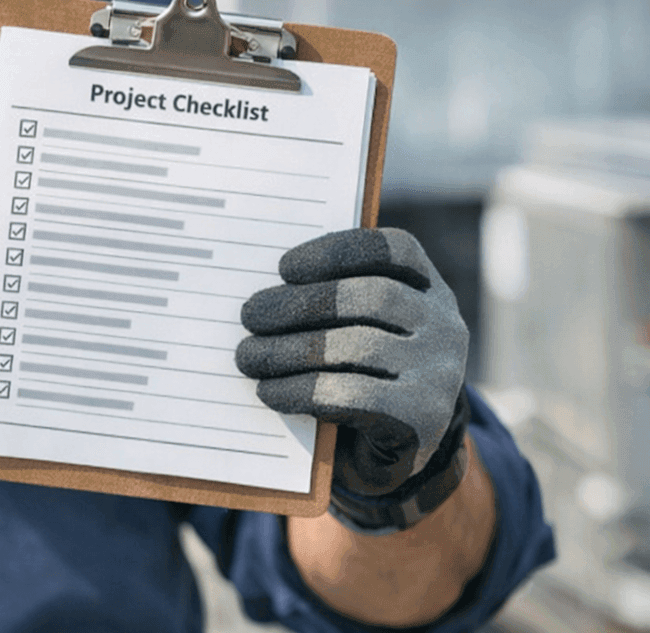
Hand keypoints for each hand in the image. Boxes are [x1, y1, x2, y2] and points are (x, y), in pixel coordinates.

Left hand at [235, 229, 468, 508]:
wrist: (399, 443)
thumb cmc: (360, 367)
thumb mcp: (354, 325)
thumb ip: (326, 299)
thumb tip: (264, 294)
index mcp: (425, 287)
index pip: (391, 250)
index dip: (336, 252)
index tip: (284, 267)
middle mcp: (443, 325)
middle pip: (371, 296)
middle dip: (301, 304)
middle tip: (250, 316)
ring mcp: (440, 372)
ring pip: (359, 347)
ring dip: (290, 351)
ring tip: (249, 356)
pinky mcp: (423, 418)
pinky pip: (355, 396)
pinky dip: (302, 391)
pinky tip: (270, 390)